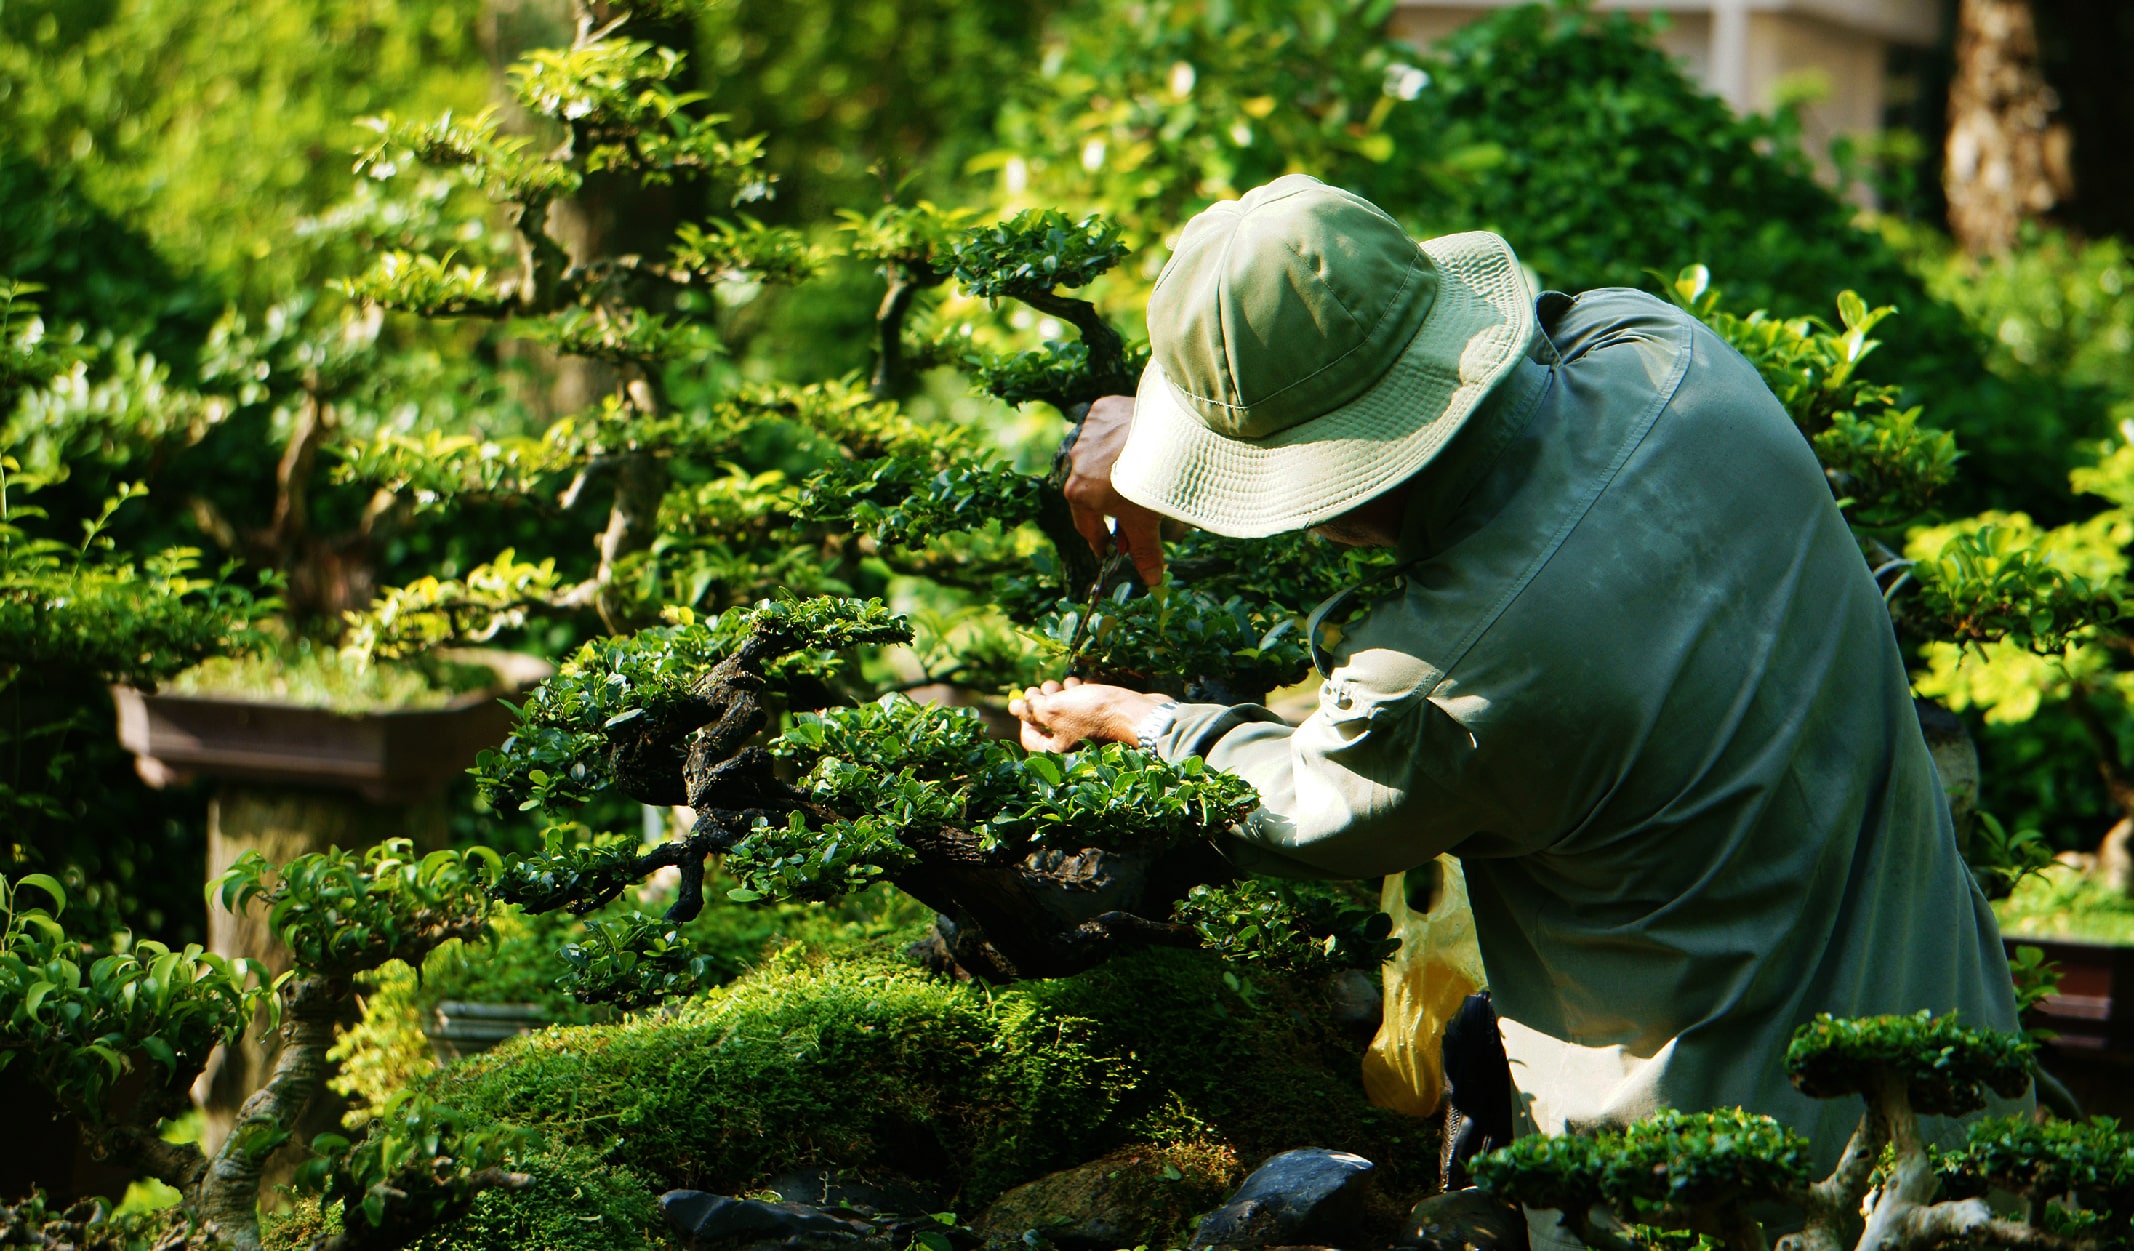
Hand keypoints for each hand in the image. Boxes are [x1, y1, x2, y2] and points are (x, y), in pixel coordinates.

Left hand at [1008, 677, 1170, 753]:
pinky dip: (1085, 691)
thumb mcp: (1055, 709)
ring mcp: (1090, 731)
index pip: (1029, 736)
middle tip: (1050, 686)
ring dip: (1066, 691)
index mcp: (1057, 751)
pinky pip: (1088, 703)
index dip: (1025, 714)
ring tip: (1072, 683)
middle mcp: (1073, 745)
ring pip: (1068, 707)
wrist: (1140, 714)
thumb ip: (1031, 709)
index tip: (1030, 699)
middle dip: (1047, 698)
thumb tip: (1014, 707)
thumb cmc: (1095, 714)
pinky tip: (1090, 684)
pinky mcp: (1105, 718)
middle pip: (1049, 720)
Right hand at [1064, 395, 1166, 585]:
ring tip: (1140, 472)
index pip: (1088, 526)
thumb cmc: (1149, 480)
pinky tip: (1139, 440)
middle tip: (1132, 512)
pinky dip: (1122, 435)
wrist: (1164, 431)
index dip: (1102, 541)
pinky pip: (1110, 427)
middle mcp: (1075, 461)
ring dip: (1116, 466)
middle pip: (1093, 491)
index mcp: (1078, 493)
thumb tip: (1152, 581)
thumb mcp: (1147, 520)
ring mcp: (1087, 432)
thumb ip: (1146, 550)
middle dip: (1111, 504)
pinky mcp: (1103, 409)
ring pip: (1101, 455)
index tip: (1110, 549)